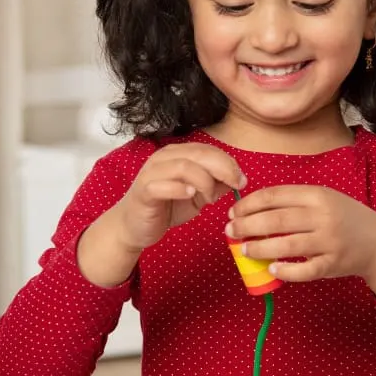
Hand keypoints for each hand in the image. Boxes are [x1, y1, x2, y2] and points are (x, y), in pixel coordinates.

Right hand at [114, 143, 246, 251]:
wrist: (134, 226)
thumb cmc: (166, 207)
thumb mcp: (197, 195)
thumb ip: (216, 185)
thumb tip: (239, 179)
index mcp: (178, 154)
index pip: (209, 150)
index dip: (229, 163)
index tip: (242, 180)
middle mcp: (164, 158)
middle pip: (200, 154)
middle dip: (223, 169)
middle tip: (236, 186)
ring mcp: (152, 172)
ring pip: (184, 166)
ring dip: (204, 182)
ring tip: (209, 198)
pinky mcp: (144, 190)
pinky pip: (162, 184)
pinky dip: (180, 189)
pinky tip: (190, 195)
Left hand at [225, 185, 375, 303]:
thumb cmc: (345, 219)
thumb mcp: (324, 199)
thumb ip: (294, 202)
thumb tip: (253, 210)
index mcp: (318, 195)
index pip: (275, 195)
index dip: (249, 204)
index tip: (234, 212)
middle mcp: (324, 216)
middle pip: (276, 219)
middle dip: (247, 225)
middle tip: (231, 231)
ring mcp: (330, 241)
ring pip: (287, 245)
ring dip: (260, 248)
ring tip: (244, 250)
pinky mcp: (333, 264)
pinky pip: (305, 270)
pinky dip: (287, 270)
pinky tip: (273, 268)